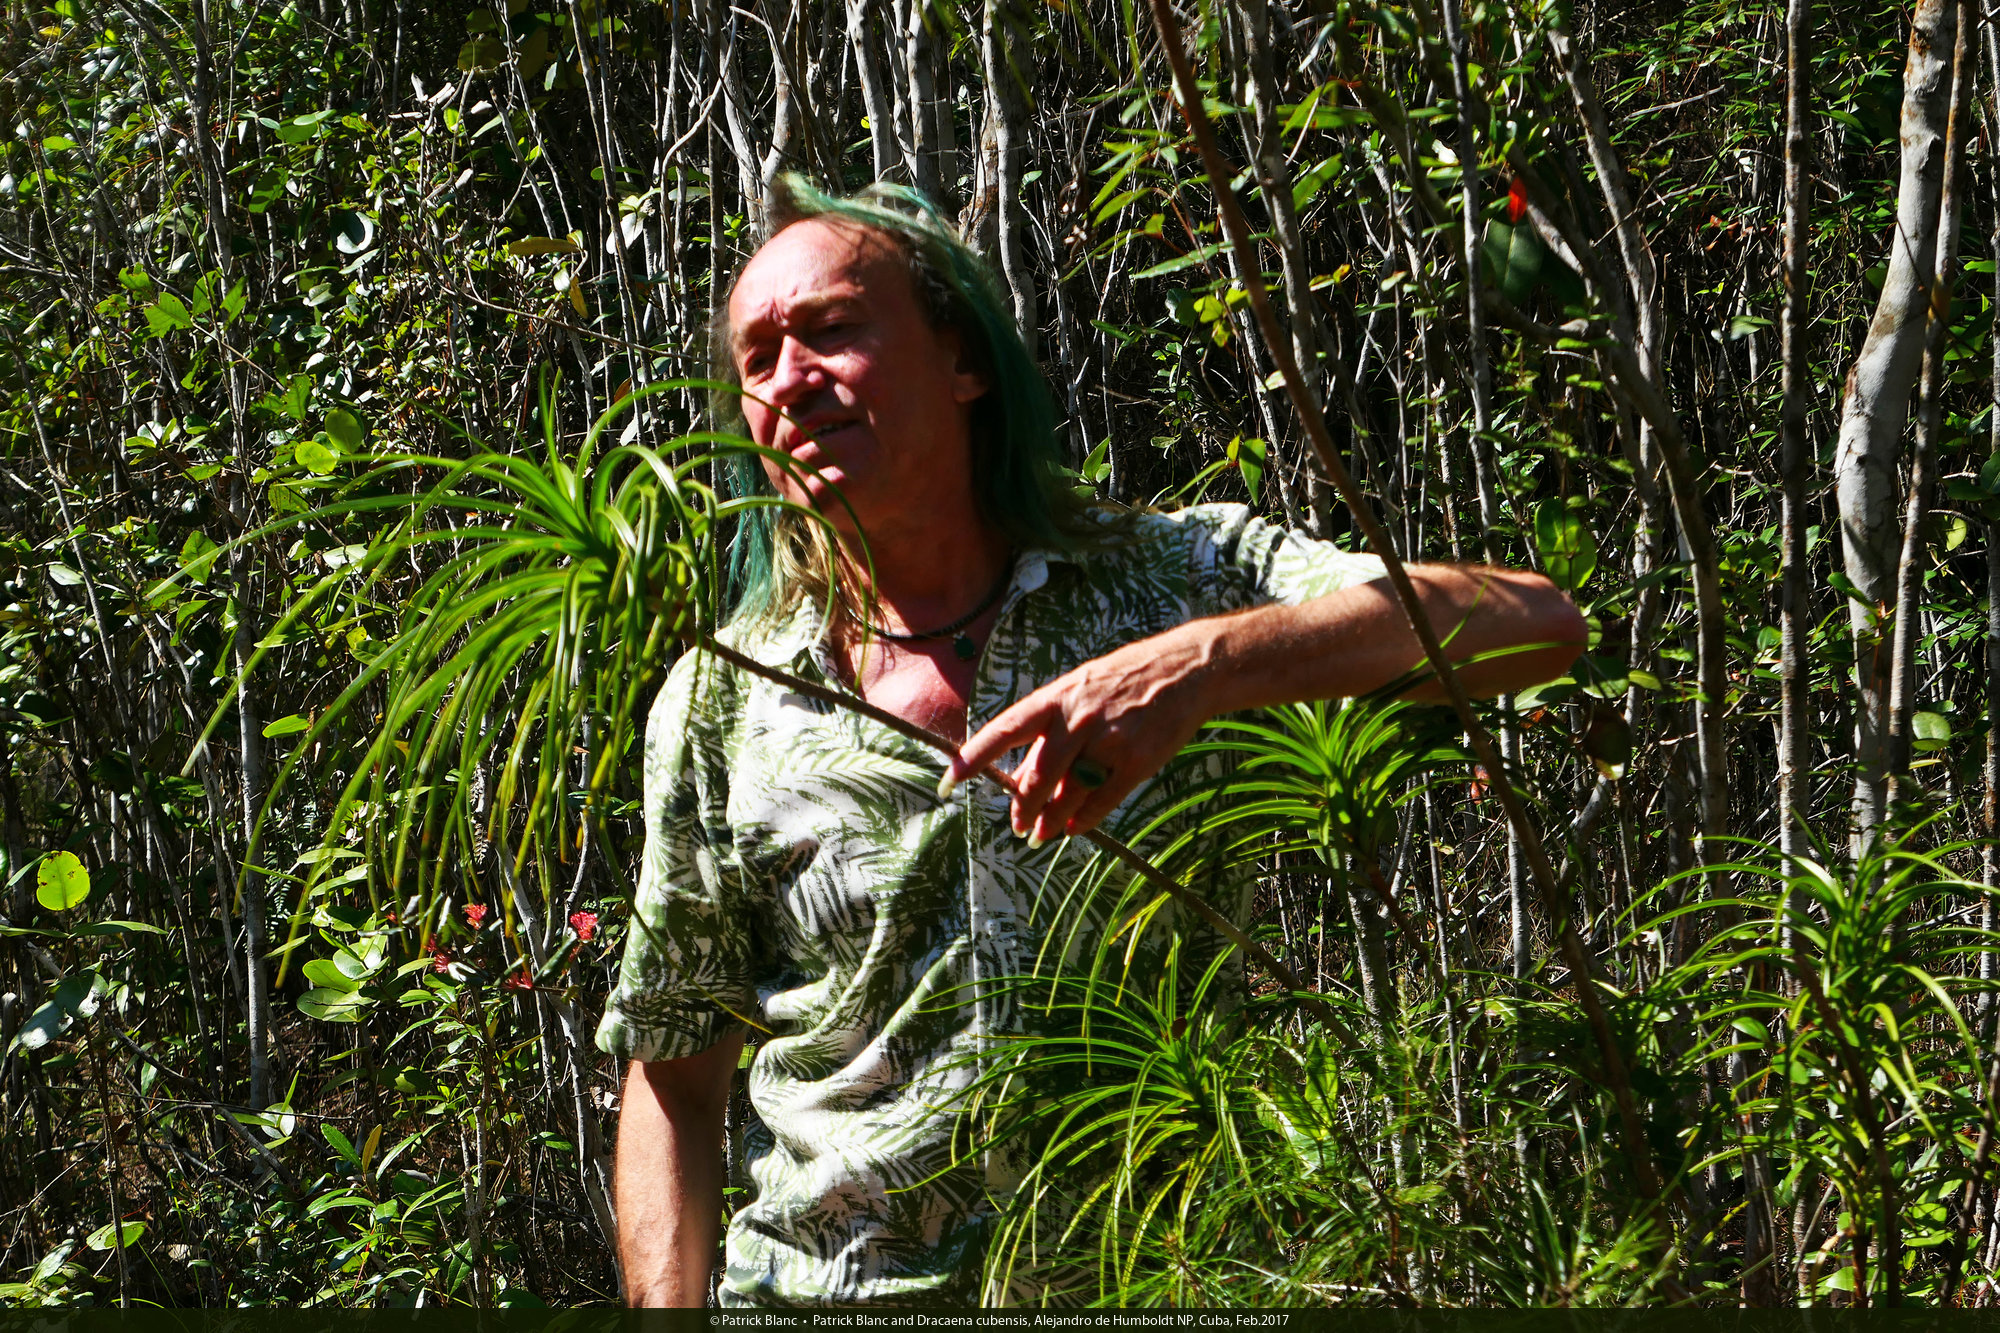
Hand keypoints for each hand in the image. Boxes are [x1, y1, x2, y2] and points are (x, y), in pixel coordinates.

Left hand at [946, 623, 1221, 842]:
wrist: (1185, 668)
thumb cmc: (1122, 681)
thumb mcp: (1078, 690)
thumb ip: (1051, 730)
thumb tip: (1024, 778)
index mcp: (1055, 698)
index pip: (1004, 730)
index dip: (974, 757)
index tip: (949, 781)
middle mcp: (1077, 718)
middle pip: (1037, 775)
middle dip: (1022, 806)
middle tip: (1018, 825)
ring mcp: (1109, 740)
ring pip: (1068, 793)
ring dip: (1050, 820)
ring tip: (1042, 833)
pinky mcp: (1137, 760)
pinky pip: (1102, 800)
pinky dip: (1084, 819)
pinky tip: (1075, 828)